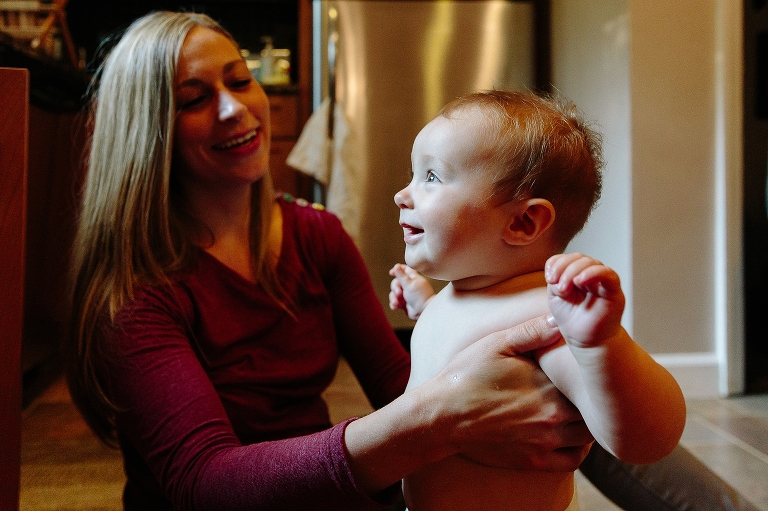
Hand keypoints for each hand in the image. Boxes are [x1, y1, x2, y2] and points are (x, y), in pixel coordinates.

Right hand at [388, 263, 434, 319]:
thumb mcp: (409, 284)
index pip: (404, 270)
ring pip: (394, 293)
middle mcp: (409, 286)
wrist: (423, 312)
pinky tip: (395, 307)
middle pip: (396, 282)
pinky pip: (394, 301)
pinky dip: (394, 304)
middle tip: (399, 293)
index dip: (397, 269)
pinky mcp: (403, 304)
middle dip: (395, 287)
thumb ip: (401, 275)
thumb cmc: (419, 296)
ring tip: (396, 303)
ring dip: (393, 297)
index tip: (391, 273)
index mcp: (413, 278)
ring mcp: (406, 295)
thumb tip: (396, 265)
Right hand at [433, 314, 593, 471]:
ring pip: (588, 437)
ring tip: (582, 409)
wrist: (443, 415)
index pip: (589, 382)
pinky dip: (579, 450)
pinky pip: (572, 460)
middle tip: (591, 387)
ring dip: (589, 423)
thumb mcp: (497, 344)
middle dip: (594, 398)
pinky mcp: (534, 461)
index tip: (590, 365)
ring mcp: (544, 442)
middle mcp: (553, 417)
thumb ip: (532, 331)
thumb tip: (561, 320)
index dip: (593, 373)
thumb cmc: (467, 375)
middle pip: (594, 411)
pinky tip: (572, 435)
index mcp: (548, 387)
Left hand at [545, 253, 624, 348]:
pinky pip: (607, 273)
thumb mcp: (556, 297)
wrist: (586, 340)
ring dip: (573, 272)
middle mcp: (590, 274)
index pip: (566, 257)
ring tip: (565, 289)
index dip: (556, 263)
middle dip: (563, 268)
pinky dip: (592, 273)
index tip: (549, 278)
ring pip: (591, 262)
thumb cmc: (572, 319)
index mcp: (575, 274)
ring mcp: (602, 281)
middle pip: (578, 257)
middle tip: (557, 286)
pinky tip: (580, 281)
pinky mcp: (613, 290)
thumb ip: (555, 281)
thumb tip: (557, 271)